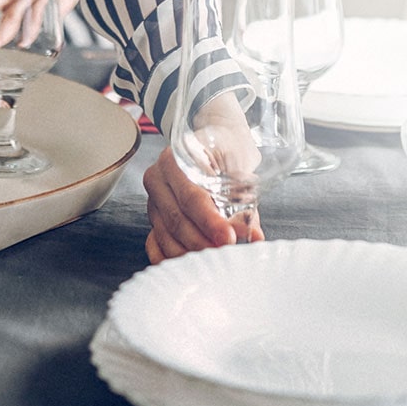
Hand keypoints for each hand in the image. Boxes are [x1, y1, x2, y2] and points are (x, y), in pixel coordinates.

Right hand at [143, 92, 263, 262]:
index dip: (210, 221)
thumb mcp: (240, 162)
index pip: (191, 197)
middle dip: (202, 242)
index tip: (228, 237)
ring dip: (190, 253)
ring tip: (214, 262)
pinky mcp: (155, 217)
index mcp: (174, 160)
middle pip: (177, 220)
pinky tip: (189, 267)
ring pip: (165, 236)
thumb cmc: (228, 147)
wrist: (217, 138)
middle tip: (225, 254)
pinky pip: (155, 243)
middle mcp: (158, 179)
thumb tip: (253, 235)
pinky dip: (170, 258)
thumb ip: (245, 200)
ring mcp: (153, 200)